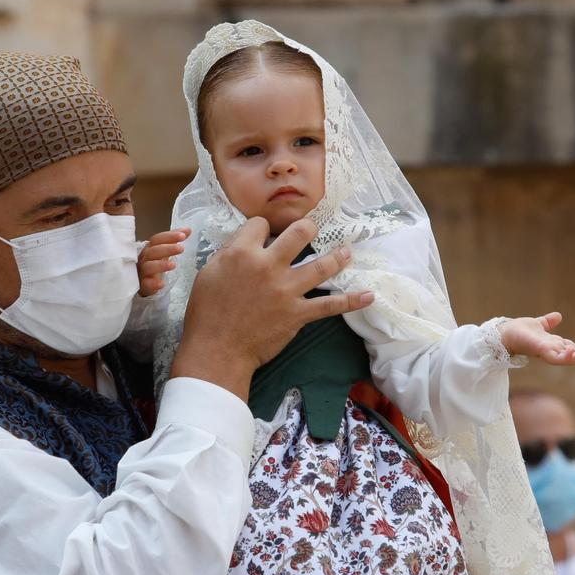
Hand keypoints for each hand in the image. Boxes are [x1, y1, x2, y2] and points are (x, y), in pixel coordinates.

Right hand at [138, 229, 188, 297]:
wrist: (143, 281)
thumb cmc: (155, 262)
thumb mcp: (164, 250)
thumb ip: (175, 240)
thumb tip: (188, 229)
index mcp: (150, 248)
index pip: (157, 239)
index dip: (169, 236)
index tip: (183, 236)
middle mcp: (145, 258)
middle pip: (153, 251)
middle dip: (167, 249)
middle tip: (181, 248)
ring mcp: (143, 271)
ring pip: (149, 267)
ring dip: (161, 265)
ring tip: (174, 265)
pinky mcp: (143, 285)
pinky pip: (146, 284)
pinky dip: (153, 283)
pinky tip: (161, 284)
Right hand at [172, 218, 373, 397]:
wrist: (217, 349)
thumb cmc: (206, 313)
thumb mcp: (209, 273)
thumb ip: (230, 254)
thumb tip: (246, 244)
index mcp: (242, 252)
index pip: (260, 224)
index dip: (262, 229)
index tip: (263, 236)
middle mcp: (268, 265)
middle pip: (299, 233)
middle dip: (307, 228)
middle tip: (311, 230)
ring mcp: (287, 289)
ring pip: (321, 265)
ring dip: (337, 257)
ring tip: (347, 252)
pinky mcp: (298, 313)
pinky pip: (330, 305)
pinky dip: (351, 301)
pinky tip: (368, 295)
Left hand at [500, 313, 574, 364]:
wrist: (504, 333)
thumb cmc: (518, 331)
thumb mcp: (538, 324)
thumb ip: (548, 322)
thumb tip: (558, 316)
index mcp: (553, 344)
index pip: (573, 347)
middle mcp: (552, 350)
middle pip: (574, 353)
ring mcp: (547, 353)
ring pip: (568, 359)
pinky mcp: (540, 352)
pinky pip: (556, 359)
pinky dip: (566, 356)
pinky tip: (573, 349)